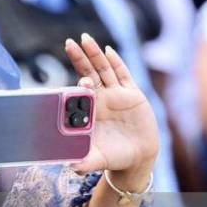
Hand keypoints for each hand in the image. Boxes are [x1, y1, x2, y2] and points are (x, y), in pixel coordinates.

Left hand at [64, 34, 158, 185]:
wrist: (136, 158)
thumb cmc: (113, 158)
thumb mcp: (97, 160)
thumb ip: (84, 162)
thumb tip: (71, 167)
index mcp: (90, 111)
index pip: (81, 92)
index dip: (79, 85)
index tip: (80, 83)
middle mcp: (101, 99)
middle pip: (89, 73)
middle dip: (80, 58)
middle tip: (69, 42)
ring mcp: (116, 94)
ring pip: (104, 69)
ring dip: (95, 54)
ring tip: (86, 38)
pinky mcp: (132, 94)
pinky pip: (123, 75)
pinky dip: (116, 62)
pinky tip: (109, 50)